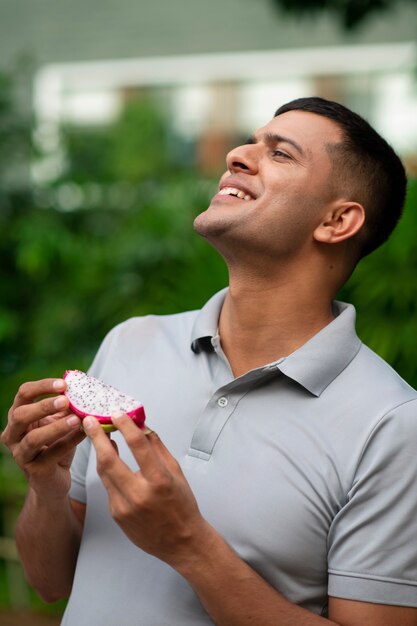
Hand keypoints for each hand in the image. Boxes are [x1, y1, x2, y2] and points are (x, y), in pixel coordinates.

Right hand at [1, 378, 84, 500]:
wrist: (55, 479)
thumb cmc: (56, 444)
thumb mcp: (60, 422)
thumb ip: (66, 407)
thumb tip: (82, 388)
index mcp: (18, 417)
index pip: (23, 394)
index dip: (42, 386)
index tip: (64, 383)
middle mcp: (13, 435)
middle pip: (20, 415)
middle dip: (43, 406)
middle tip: (66, 400)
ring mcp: (21, 454)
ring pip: (33, 438)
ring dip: (56, 427)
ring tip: (77, 419)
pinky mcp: (34, 471)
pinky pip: (51, 454)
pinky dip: (69, 442)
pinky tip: (84, 434)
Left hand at [84, 413, 210, 568]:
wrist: (181, 542)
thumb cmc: (182, 504)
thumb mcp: (176, 471)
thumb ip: (157, 447)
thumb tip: (142, 424)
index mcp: (159, 480)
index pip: (138, 446)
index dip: (125, 426)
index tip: (117, 413)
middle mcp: (140, 495)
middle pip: (110, 460)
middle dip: (97, 438)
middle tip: (90, 421)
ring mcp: (125, 507)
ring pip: (104, 473)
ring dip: (100, 452)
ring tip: (98, 436)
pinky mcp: (117, 515)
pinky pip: (109, 487)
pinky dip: (109, 472)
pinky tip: (110, 461)